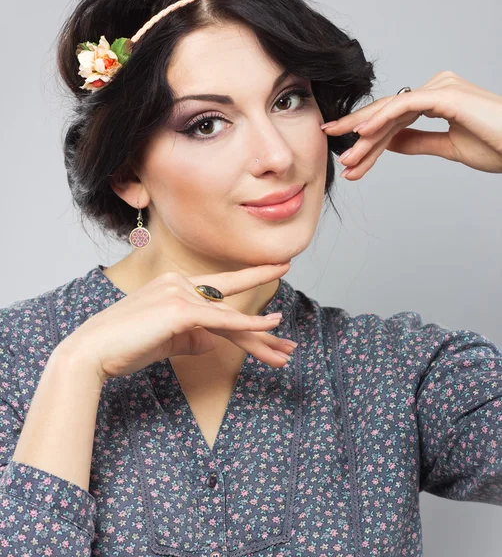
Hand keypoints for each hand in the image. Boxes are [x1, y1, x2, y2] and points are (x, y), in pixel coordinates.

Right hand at [58, 263, 294, 380]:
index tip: (277, 271)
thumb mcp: (167, 341)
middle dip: (261, 326)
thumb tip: (213, 341)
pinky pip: (221, 320)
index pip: (220, 290)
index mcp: (176, 285)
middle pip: (230, 306)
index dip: (251, 283)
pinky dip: (247, 326)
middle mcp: (180, 283)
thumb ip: (191, 337)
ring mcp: (180, 293)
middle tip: (289, 339)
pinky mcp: (179, 310)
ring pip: (229, 318)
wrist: (93, 351)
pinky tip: (269, 328)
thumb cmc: (125, 346)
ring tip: (286, 350)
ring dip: (259, 339)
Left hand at [321, 70, 501, 179]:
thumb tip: (389, 144)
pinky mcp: (446, 95)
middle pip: (387, 111)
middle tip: (329, 141)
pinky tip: (362, 133)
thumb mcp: (446, 147)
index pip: (393, 118)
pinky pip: (406, 106)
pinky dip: (382, 119)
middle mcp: (436, 88)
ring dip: (366, 135)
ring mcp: (441, 88)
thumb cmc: (496, 145)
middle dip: (357, 130)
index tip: (346, 149)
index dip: (367, 134)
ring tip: (346, 155)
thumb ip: (417, 141)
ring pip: (392, 112)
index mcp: (436, 100)